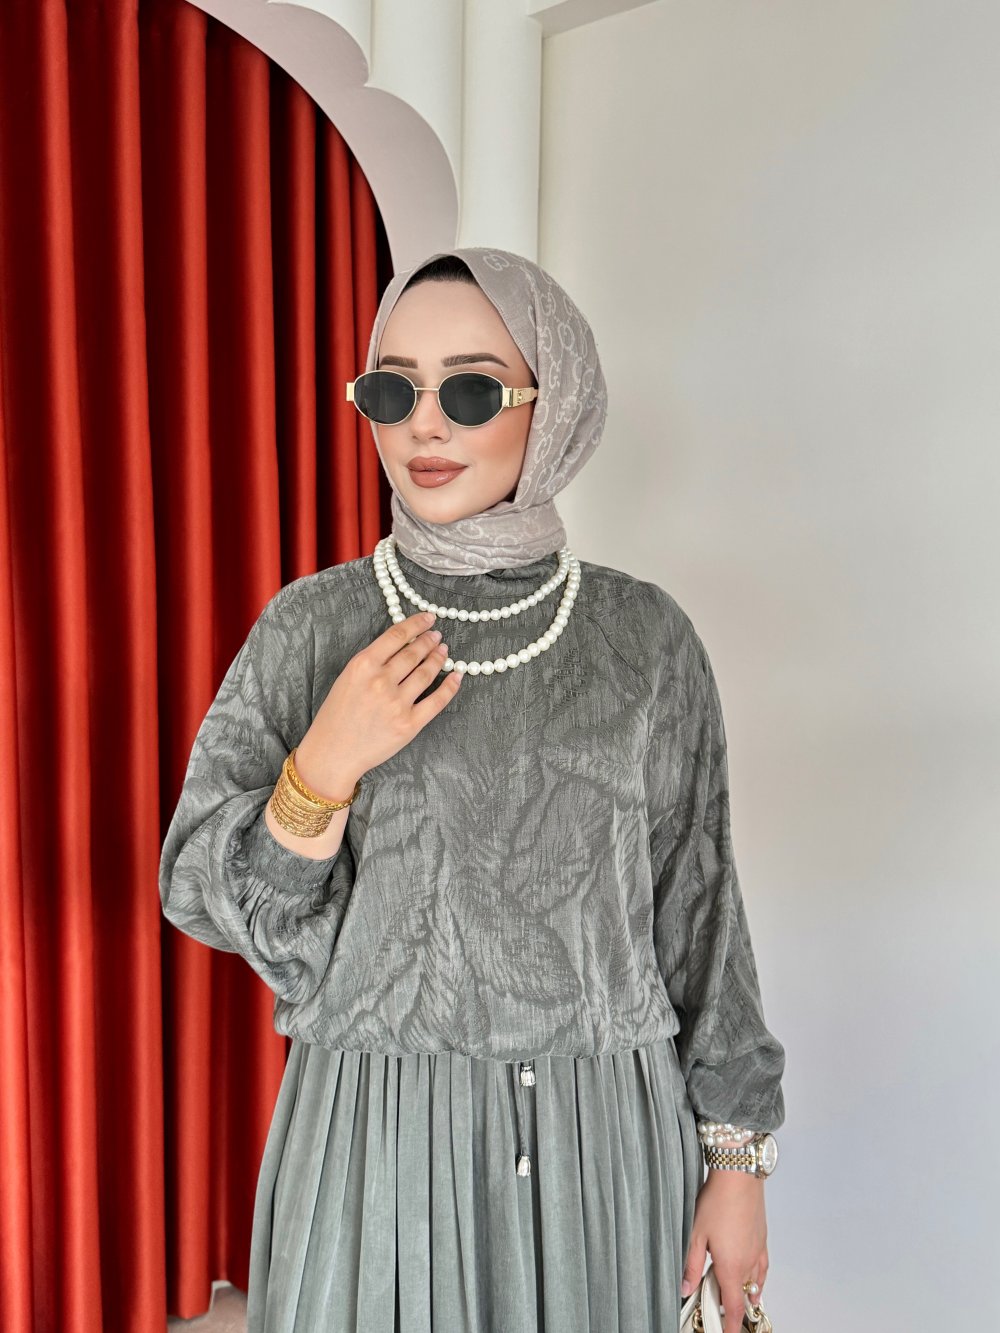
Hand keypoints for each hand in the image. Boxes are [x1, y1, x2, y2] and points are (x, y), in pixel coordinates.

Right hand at [295, 611, 460, 793]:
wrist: (333, 752)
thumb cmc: (337, 715)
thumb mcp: (347, 678)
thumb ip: (373, 661)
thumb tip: (403, 645)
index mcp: (363, 665)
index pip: (396, 636)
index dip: (416, 624)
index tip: (428, 618)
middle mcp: (381, 681)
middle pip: (414, 653)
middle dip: (429, 641)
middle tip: (437, 636)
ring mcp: (397, 703)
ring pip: (427, 673)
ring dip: (439, 658)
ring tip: (444, 651)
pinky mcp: (409, 724)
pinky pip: (437, 700)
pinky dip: (451, 686)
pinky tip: (457, 675)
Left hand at [680, 1171, 768, 1330]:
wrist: (739, 1176)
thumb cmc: (717, 1200)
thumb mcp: (695, 1234)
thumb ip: (690, 1265)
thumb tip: (685, 1287)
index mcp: (731, 1266)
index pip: (733, 1307)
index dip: (730, 1325)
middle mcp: (749, 1263)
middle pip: (742, 1297)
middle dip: (731, 1307)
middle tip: (717, 1308)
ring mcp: (758, 1252)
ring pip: (755, 1284)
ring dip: (744, 1294)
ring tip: (732, 1297)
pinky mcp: (763, 1240)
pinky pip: (762, 1269)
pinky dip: (757, 1280)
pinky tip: (752, 1278)